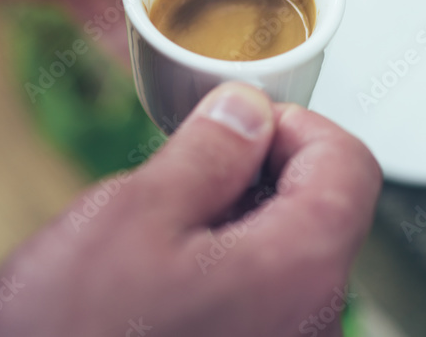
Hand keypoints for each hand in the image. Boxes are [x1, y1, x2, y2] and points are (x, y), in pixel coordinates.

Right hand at [0, 83, 380, 336]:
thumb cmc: (76, 336)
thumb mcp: (135, 215)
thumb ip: (207, 154)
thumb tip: (247, 111)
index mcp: (298, 271)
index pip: (349, 165)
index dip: (295, 125)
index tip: (241, 121)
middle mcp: (312, 321)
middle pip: (320, 211)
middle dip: (257, 172)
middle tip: (186, 168)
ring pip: (284, 256)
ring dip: (233, 221)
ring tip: (160, 229)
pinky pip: (260, 301)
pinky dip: (223, 268)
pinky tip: (162, 277)